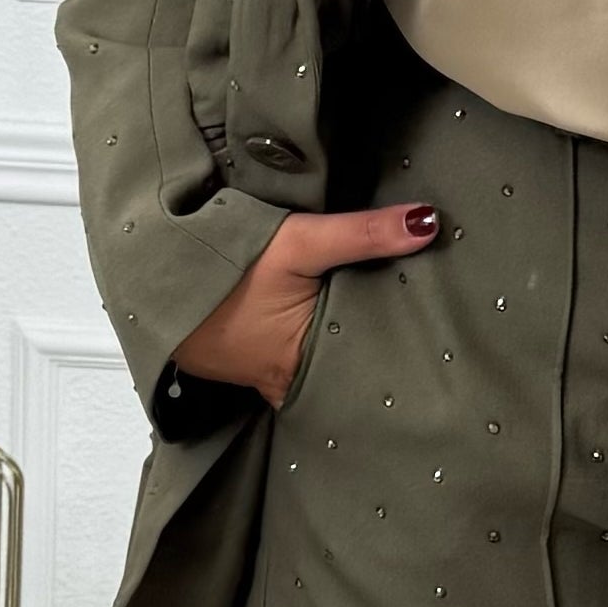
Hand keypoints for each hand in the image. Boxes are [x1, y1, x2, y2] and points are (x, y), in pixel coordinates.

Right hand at [171, 202, 441, 409]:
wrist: (152, 278)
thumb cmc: (221, 269)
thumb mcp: (298, 245)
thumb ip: (362, 235)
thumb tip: (429, 222)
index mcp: (309, 369)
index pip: (381, 363)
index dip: (416, 348)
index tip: (455, 330)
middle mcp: (295, 383)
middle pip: (361, 364)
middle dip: (395, 344)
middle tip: (446, 322)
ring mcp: (276, 375)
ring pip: (336, 359)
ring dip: (362, 337)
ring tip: (415, 315)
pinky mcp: (263, 358)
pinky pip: (311, 350)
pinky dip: (331, 333)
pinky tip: (355, 310)